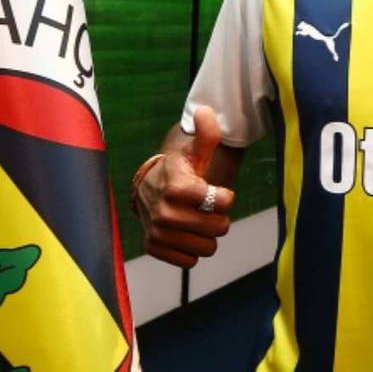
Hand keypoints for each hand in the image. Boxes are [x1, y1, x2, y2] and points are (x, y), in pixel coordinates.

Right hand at [134, 106, 235, 267]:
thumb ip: (206, 134)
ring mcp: (158, 232)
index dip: (224, 197)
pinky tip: (184, 233)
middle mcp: (164, 212)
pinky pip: (190, 261)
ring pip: (207, 248)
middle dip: (218, 218)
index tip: (217, 192)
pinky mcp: (154, 248)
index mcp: (176, 186)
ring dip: (206, 236)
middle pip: (218, 228)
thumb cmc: (178, 170)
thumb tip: (206, 110)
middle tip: (207, 208)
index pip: (220, 201)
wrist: (147, 189)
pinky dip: (191, 250)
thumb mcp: (194, 152)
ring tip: (196, 221)